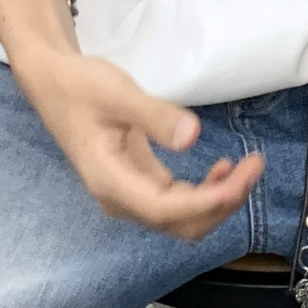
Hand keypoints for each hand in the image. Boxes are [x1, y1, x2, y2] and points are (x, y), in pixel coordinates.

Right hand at [7, 39, 262, 239]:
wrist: (52, 83)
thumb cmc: (81, 86)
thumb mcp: (118, 93)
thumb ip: (155, 116)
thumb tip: (193, 137)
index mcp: (112, 183)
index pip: (168, 210)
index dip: (210, 200)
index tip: (243, 177)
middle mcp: (121, 199)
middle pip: (181, 224)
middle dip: (223, 202)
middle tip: (256, 165)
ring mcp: (129, 195)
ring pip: (182, 218)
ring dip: (218, 199)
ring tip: (247, 167)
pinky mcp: (136, 183)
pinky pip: (176, 203)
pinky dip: (204, 193)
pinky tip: (222, 170)